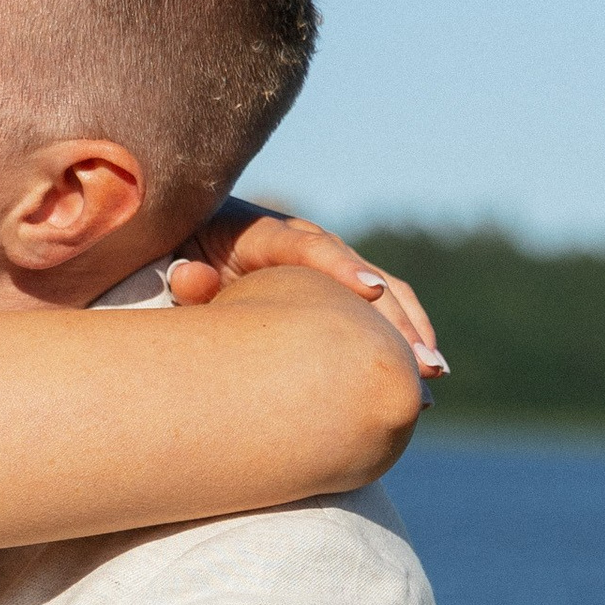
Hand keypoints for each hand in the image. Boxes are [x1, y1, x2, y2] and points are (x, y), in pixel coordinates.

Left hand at [167, 207, 445, 374]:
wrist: (179, 241)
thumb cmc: (172, 255)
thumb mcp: (170, 257)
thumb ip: (184, 273)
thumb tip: (190, 279)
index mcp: (259, 232)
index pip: (309, 247)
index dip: (341, 267)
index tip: (370, 289)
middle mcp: (301, 242)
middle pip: (359, 274)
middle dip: (394, 315)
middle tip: (421, 359)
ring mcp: (321, 264)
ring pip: (380, 292)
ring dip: (410, 330)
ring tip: (435, 373)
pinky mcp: (329, 287)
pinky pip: (375, 307)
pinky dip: (401, 333)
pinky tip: (424, 369)